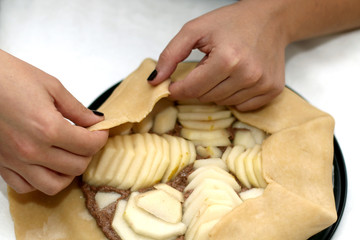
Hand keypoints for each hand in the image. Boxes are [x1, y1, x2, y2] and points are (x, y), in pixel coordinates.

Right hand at [0, 50, 107, 194]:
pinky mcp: (1, 165)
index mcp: (48, 128)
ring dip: (67, 172)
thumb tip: (95, 121)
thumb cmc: (8, 77)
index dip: (101, 137)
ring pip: (53, 185)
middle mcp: (32, 150)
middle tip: (86, 139)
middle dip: (88, 153)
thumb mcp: (51, 86)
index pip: (89, 146)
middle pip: (77, 167)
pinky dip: (40, 181)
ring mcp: (15, 161)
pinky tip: (45, 164)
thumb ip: (76, 109)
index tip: (100, 131)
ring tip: (69, 155)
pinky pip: (25, 187)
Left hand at [149, 0, 286, 110]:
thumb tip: (154, 81)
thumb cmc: (231, 22)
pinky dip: (234, 96)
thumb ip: (171, 54)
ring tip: (223, 69)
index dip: (178, 89)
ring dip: (216, 90)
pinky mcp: (272, 90)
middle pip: (207, 98)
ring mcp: (262, 84)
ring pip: (223, 103)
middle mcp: (247, 75)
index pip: (192, 89)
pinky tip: (237, 78)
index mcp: (227, 59)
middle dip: (199, 86)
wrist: (270, 19)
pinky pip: (242, 106)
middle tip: (205, 68)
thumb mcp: (195, 30)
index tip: (175, 84)